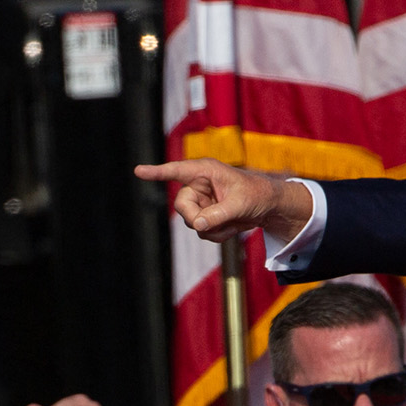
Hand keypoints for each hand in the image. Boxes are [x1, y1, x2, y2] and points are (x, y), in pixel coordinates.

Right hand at [134, 159, 312, 242]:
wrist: (268, 207)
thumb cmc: (257, 194)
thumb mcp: (240, 204)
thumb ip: (218, 214)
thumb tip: (197, 224)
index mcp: (205, 171)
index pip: (177, 171)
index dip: (157, 172)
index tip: (138, 171)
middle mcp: (198, 185)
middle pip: (181, 206)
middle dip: (198, 218)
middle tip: (219, 221)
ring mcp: (201, 201)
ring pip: (191, 222)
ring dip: (212, 229)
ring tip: (233, 222)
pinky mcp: (205, 216)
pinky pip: (201, 231)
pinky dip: (217, 234)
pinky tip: (231, 227)